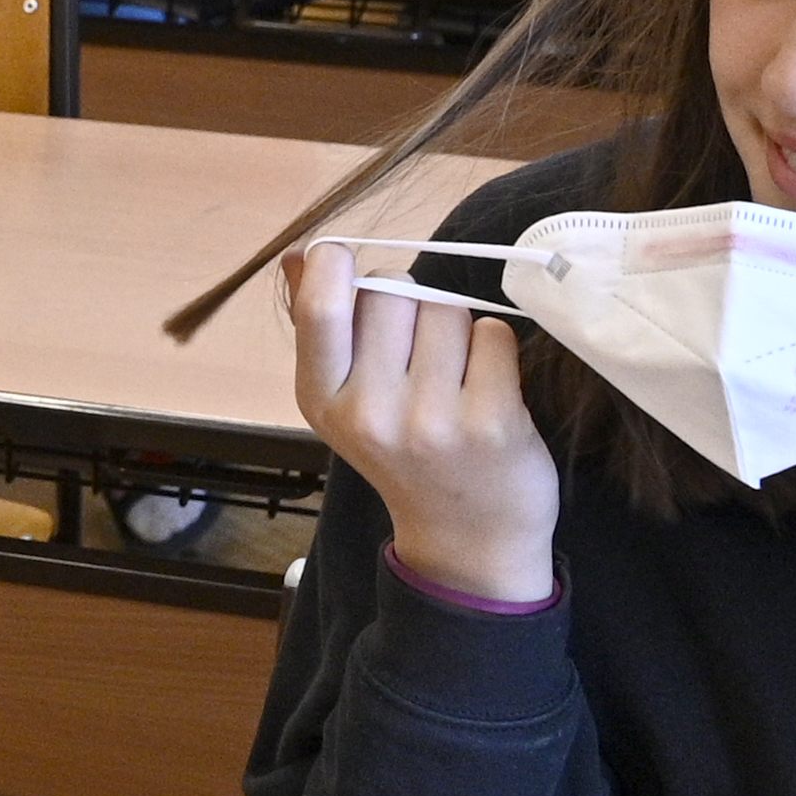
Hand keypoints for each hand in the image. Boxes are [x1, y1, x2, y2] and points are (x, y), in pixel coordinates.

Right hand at [290, 242, 558, 602]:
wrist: (467, 540)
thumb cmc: (405, 455)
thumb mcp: (346, 401)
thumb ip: (322, 327)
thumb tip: (300, 255)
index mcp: (323, 400)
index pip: (320, 307)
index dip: (335, 264)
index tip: (345, 259)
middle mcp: (369, 413)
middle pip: (392, 290)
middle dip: (410, 299)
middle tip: (418, 346)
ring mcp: (431, 421)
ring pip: (447, 308)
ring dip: (456, 329)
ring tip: (454, 377)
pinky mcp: (490, 424)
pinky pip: (493, 335)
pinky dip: (495, 350)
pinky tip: (486, 388)